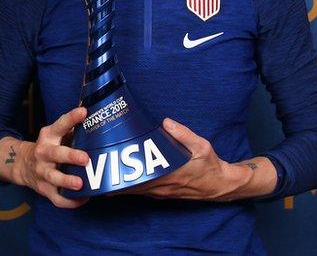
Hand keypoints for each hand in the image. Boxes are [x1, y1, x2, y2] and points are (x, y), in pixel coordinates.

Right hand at [10, 106, 90, 208]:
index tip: (83, 112)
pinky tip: (83, 198)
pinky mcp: (44, 189)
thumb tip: (93, 111)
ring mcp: (43, 172)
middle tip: (85, 159)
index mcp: (49, 137)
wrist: (23, 165)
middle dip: (70, 156)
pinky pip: (56, 198)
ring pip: (54, 178)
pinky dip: (69, 201)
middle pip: (55, 154)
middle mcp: (43, 153)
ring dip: (67, 181)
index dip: (71, 118)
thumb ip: (72, 126)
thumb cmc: (48, 147)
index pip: (60, 125)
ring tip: (80, 184)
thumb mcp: (55, 133)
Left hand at [114, 117, 252, 201]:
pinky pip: (142, 192)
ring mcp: (162, 193)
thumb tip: (166, 123)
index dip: (123, 177)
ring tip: (103, 177)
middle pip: (133, 187)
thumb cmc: (209, 165)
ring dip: (120, 186)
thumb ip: (184, 134)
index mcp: (171, 175)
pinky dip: (130, 188)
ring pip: (136, 191)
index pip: (142, 178)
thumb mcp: (202, 146)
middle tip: (98, 173)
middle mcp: (163, 187)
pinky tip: (120, 182)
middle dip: (115, 182)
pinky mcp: (162, 194)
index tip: (108, 171)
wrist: (218, 185)